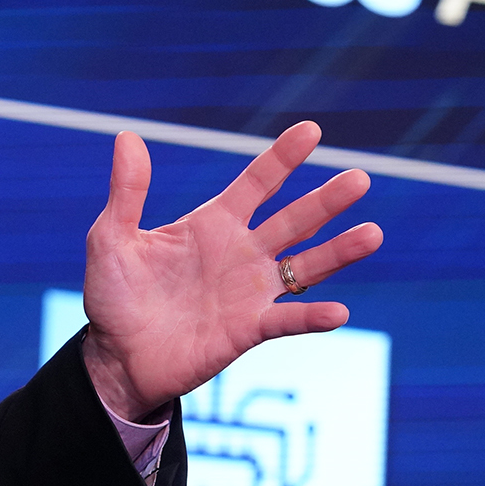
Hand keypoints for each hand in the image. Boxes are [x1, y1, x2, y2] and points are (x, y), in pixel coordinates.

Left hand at [78, 121, 380, 421]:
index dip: (282, 158)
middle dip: (326, 200)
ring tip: (372, 234)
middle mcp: (240, 252)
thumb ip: (127, 191)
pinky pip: (287, 320)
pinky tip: (339, 311)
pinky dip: (312, 317)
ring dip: (338, 252)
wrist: (115, 355)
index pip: (257, 183)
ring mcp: (249, 291)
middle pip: (293, 220)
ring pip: (304, 266)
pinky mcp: (247, 329)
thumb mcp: (112, 238)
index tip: (312, 130)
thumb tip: (128, 136)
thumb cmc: (114, 294)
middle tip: (360, 178)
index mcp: (212, 224)